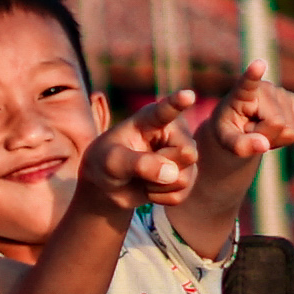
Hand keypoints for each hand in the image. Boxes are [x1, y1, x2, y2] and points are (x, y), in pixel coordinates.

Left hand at [81, 91, 202, 214]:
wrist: (109, 184)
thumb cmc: (106, 162)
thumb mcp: (112, 161)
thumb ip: (138, 163)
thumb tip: (171, 173)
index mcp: (151, 118)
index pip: (166, 110)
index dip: (178, 103)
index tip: (187, 95)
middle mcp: (174, 131)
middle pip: (187, 154)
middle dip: (161, 168)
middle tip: (137, 166)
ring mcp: (183, 153)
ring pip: (185, 177)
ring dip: (158, 187)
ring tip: (141, 177)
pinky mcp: (186, 174)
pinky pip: (182, 194)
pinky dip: (161, 198)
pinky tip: (150, 188)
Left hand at [198, 65, 293, 170]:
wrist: (239, 127)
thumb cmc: (229, 131)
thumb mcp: (225, 141)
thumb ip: (239, 145)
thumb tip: (263, 145)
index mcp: (241, 93)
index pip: (247, 83)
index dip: (253, 74)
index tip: (258, 63)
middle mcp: (265, 88)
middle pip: (277, 123)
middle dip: (265, 136)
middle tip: (250, 131)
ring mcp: (283, 93)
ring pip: (291, 130)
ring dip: (276, 137)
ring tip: (260, 129)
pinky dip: (288, 138)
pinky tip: (274, 130)